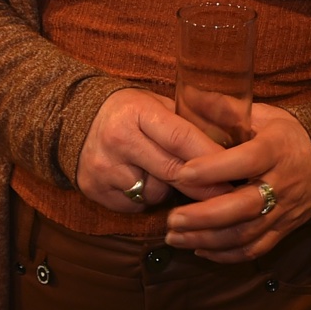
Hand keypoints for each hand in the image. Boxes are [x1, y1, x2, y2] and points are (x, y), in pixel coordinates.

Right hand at [77, 89, 220, 212]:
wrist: (73, 121)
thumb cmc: (129, 112)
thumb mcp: (156, 104)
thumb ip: (187, 122)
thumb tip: (231, 144)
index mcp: (137, 112)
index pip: (181, 137)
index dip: (211, 157)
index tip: (238, 170)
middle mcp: (118, 140)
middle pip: (172, 171)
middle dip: (205, 186)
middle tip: (230, 194)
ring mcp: (104, 168)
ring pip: (155, 192)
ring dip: (168, 189)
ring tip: (165, 172)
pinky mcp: (95, 191)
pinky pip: (136, 205)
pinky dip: (146, 198)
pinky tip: (142, 181)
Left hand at [164, 103, 310, 262]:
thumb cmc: (284, 134)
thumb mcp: (261, 114)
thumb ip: (226, 110)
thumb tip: (191, 95)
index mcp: (276, 149)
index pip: (246, 161)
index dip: (214, 169)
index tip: (182, 173)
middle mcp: (282, 183)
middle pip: (244, 206)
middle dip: (205, 216)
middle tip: (172, 219)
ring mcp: (284, 210)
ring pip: (246, 233)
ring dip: (208, 240)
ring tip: (175, 237)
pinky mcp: (284, 230)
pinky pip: (255, 249)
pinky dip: (226, 255)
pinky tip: (199, 249)